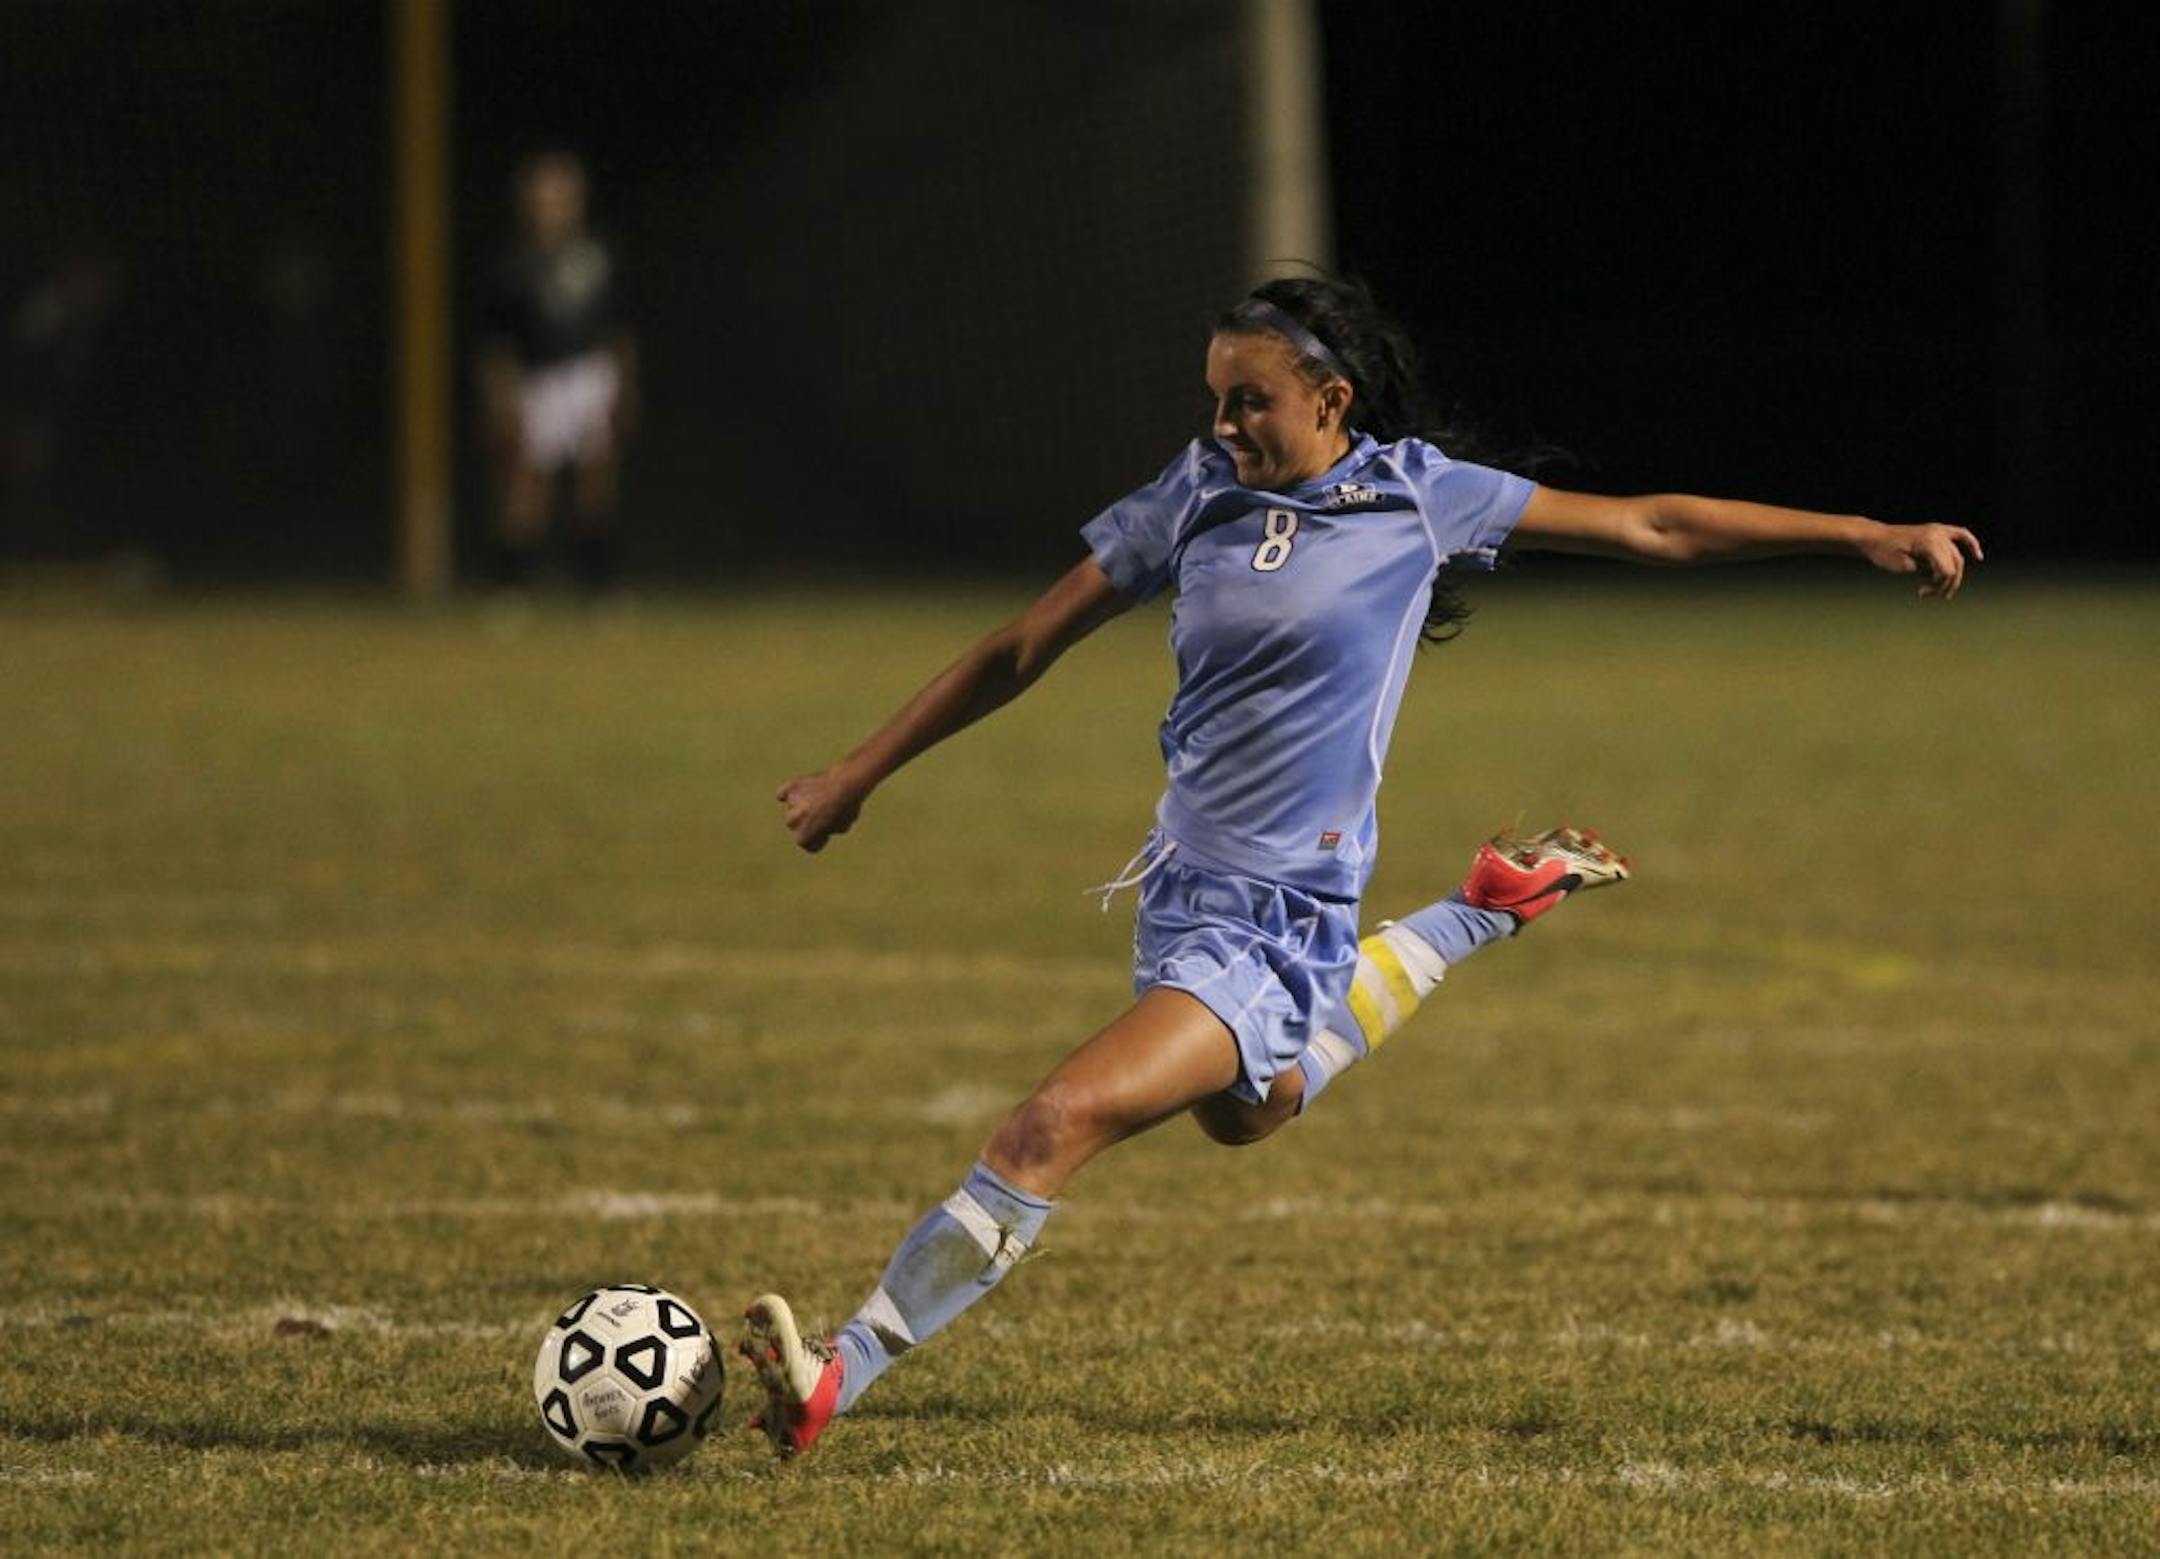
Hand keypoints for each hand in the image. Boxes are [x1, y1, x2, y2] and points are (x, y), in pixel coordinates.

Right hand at [776, 765, 866, 852]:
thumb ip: (826, 829)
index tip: (829, 829)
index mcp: (803, 838)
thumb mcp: (842, 827)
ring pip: (791, 808)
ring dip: (801, 805)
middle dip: (808, 820)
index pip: (808, 844)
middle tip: (824, 810)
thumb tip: (821, 823)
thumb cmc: (848, 807)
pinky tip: (795, 792)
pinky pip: (782, 792)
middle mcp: (792, 823)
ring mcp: (790, 804)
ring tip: (820, 797)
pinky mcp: (790, 787)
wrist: (847, 784)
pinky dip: (788, 792)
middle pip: (796, 826)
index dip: (821, 837)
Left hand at [1859, 522, 1983, 599]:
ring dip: (1952, 574)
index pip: (1947, 570)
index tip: (1922, 593)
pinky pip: (1960, 535)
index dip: (1939, 586)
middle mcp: (1938, 534)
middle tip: (1929, 594)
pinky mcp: (1936, 531)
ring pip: (1956, 556)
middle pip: (1954, 565)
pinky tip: (1978, 556)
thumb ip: (1926, 571)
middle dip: (1945, 583)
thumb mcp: (1904, 567)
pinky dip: (1970, 544)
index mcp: (1930, 543)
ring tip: (1940, 589)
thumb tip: (1943, 575)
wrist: (1873, 538)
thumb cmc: (1884, 552)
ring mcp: (1938, 531)